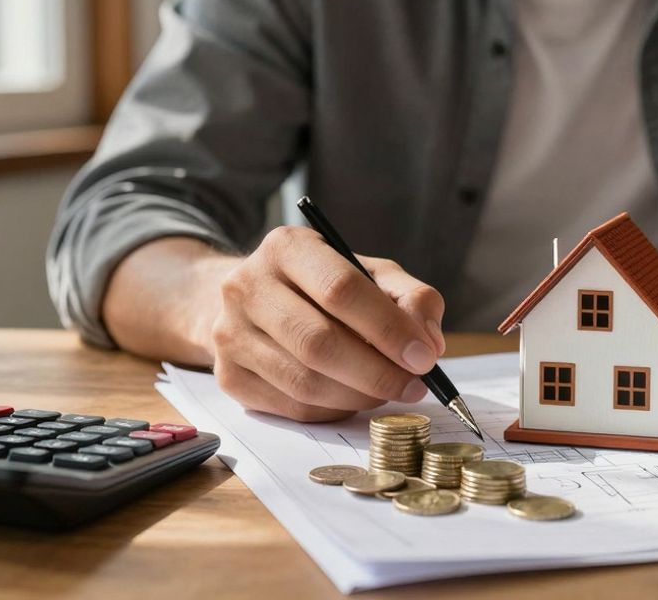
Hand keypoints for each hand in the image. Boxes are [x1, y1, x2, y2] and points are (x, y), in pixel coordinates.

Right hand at [210, 226, 445, 421]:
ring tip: (387, 391)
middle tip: (414, 385)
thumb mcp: (369, 273)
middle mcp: (247, 286)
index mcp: (286, 247)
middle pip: (319, 342)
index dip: (388, 328)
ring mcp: (230, 334)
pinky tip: (352, 397)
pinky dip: (334, 409)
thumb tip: (430, 343)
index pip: (340, 290)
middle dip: (377, 372)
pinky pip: (292, 407)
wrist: (250, 301)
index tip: (424, 356)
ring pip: (305, 382)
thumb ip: (409, 298)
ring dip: (359, 395)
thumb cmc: (321, 286)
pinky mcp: (228, 376)